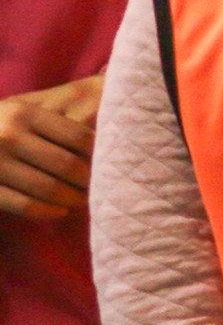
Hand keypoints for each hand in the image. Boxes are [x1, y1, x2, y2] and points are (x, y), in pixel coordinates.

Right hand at [0, 75, 100, 219]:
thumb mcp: (18, 112)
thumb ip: (52, 122)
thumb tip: (104, 142)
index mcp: (24, 113)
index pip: (79, 136)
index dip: (101, 153)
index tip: (111, 163)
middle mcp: (9, 136)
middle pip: (68, 165)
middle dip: (90, 180)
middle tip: (102, 187)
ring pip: (49, 188)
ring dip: (73, 198)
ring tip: (83, 200)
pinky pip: (25, 205)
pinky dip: (48, 211)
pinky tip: (60, 211)